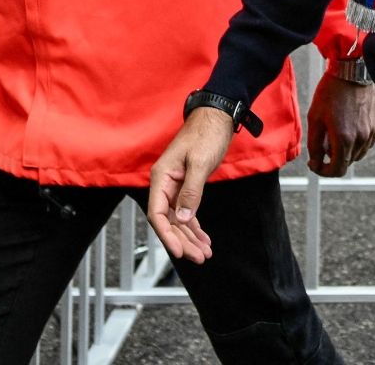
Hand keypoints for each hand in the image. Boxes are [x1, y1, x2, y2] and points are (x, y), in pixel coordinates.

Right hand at [146, 107, 232, 262]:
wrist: (217, 116)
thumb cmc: (206, 133)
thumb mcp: (200, 163)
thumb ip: (191, 191)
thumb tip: (182, 218)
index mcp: (161, 177)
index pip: (157, 213)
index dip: (167, 235)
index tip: (178, 251)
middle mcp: (165, 184)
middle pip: (169, 221)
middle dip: (183, 241)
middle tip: (198, 257)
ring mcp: (175, 186)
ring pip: (179, 219)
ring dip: (190, 237)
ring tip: (204, 254)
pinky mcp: (187, 186)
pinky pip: (187, 211)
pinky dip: (195, 226)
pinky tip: (203, 239)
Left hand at [306, 72, 374, 175]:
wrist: (353, 69)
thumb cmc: (332, 91)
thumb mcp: (315, 117)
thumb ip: (314, 144)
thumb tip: (316, 162)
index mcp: (344, 139)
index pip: (337, 170)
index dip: (324, 171)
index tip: (316, 164)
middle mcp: (361, 138)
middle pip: (348, 163)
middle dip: (333, 159)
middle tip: (322, 146)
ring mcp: (372, 131)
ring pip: (358, 154)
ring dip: (346, 151)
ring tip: (335, 134)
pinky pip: (367, 142)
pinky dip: (357, 142)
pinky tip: (348, 128)